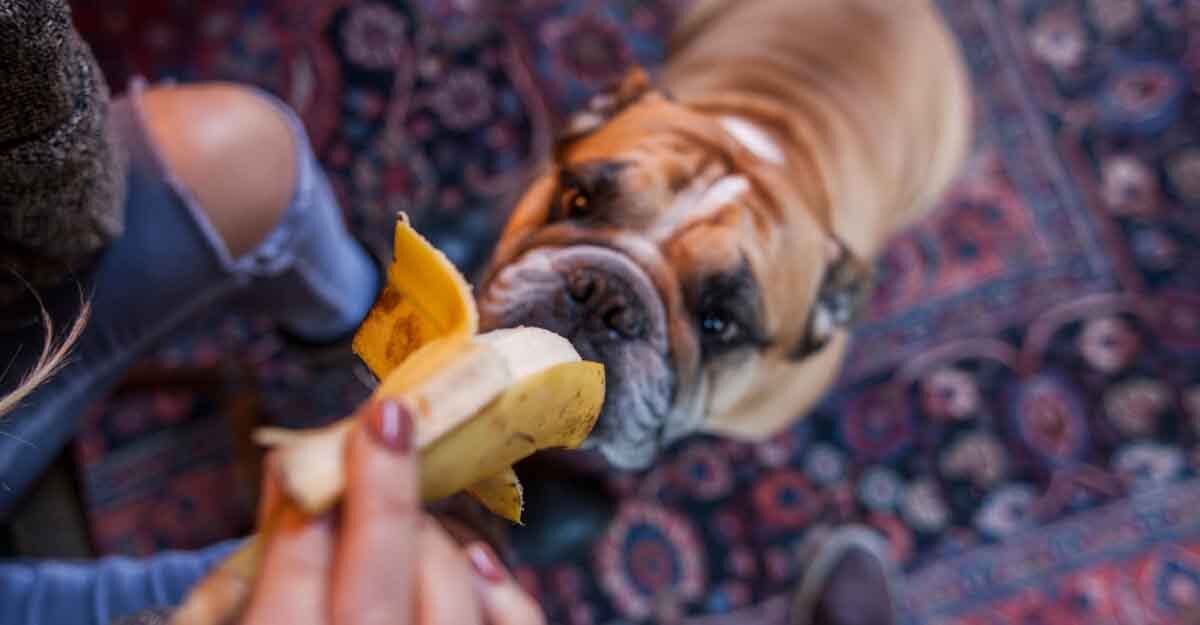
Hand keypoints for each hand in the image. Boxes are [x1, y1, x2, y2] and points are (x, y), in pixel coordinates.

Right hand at [239, 400, 543, 624]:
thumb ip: (260, 580)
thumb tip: (290, 482)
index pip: (288, 601)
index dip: (298, 525)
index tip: (307, 461)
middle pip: (375, 593)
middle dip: (381, 498)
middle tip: (386, 420)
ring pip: (448, 602)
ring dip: (433, 536)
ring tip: (414, 505)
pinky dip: (500, 589)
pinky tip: (476, 560)